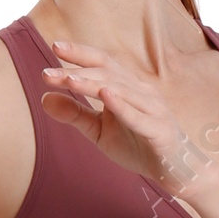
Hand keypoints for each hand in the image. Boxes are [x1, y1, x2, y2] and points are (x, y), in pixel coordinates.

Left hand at [39, 40, 211, 199]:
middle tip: (47, 74)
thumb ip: (74, 115)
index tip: (54, 46)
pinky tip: (106, 96)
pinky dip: (122, 105)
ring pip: (120, 90)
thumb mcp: (99, 131)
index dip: (80, 54)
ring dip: (93, 84)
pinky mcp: (159, 130)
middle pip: (107, 72)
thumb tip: (44, 99)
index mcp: (126, 87)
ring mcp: (152, 108)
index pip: (102, 63)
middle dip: (76, 71)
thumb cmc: (137, 145)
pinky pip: (139, 116)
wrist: (175, 171)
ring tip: (69, 80)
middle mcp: (140, 91)